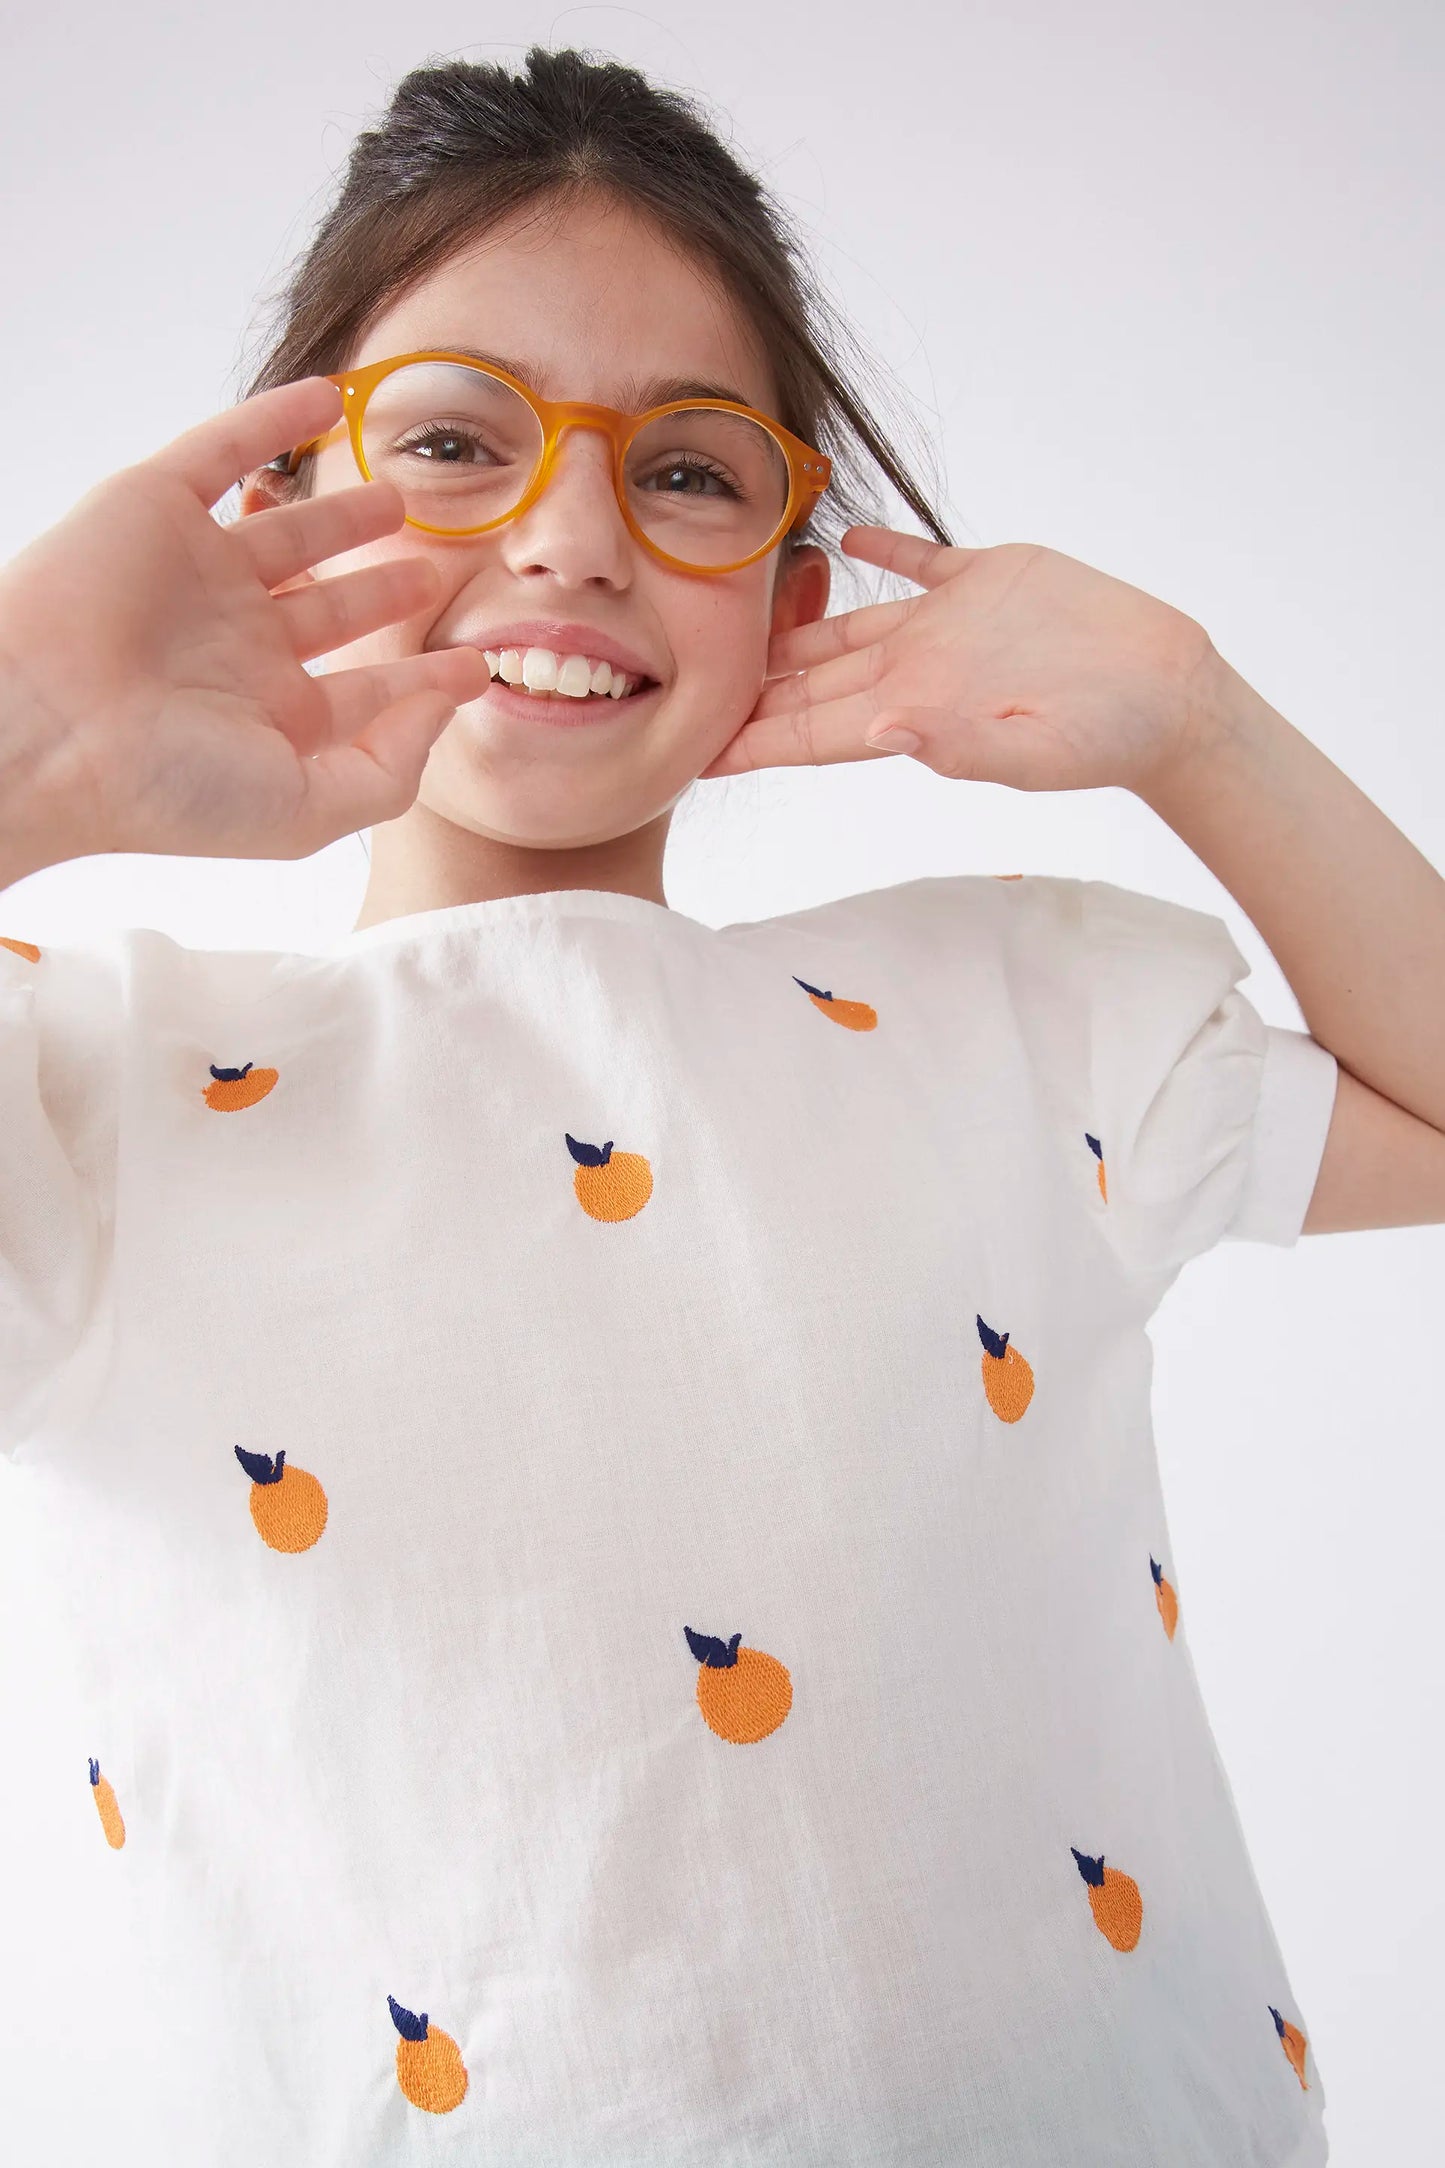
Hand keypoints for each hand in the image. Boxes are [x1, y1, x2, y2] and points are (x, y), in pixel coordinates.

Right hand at [0, 376, 490, 868]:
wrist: (51, 732)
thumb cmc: (169, 788)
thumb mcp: (306, 810)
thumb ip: (388, 771)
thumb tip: (445, 704)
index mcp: (271, 716)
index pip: (365, 692)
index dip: (423, 679)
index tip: (475, 665)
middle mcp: (239, 644)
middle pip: (334, 609)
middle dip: (387, 592)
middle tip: (443, 571)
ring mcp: (199, 573)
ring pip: (290, 532)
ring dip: (344, 514)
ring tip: (402, 499)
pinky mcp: (157, 507)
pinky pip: (225, 452)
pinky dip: (273, 419)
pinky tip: (329, 399)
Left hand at [700, 529, 1222, 792]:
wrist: (1168, 693)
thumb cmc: (1104, 739)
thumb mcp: (1029, 754)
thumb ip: (956, 747)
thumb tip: (885, 734)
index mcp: (911, 712)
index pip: (808, 731)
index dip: (749, 740)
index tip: (693, 751)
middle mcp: (914, 669)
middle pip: (809, 680)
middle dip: (747, 688)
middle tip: (682, 682)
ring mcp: (946, 626)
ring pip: (847, 623)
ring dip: (791, 621)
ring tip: (733, 612)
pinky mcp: (985, 581)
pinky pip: (917, 562)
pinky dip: (878, 548)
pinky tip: (838, 536)